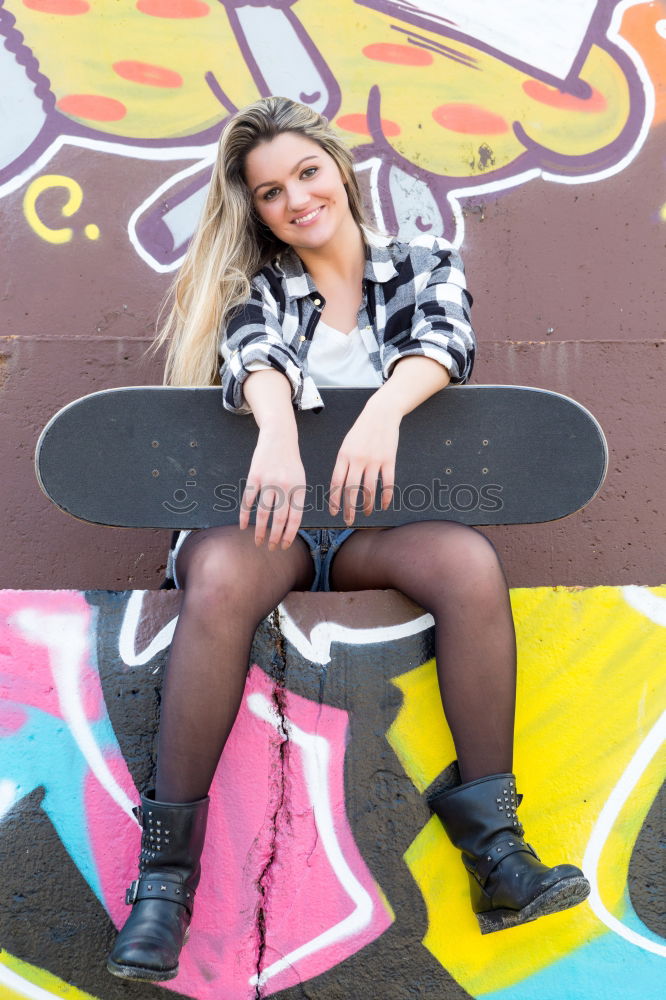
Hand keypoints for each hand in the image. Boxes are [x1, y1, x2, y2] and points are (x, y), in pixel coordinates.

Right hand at [240, 427, 305, 548]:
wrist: (279, 437)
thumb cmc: (290, 462)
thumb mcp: (300, 479)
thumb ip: (295, 500)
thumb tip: (288, 526)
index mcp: (298, 488)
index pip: (295, 518)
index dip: (289, 534)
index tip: (284, 546)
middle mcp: (284, 486)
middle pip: (278, 518)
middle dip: (275, 537)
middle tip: (271, 548)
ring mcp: (268, 481)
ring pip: (263, 512)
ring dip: (260, 530)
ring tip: (258, 541)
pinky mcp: (254, 476)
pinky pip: (248, 500)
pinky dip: (245, 515)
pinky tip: (243, 526)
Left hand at [329, 403, 399, 524]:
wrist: (380, 414)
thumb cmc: (361, 431)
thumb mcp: (347, 444)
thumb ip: (343, 464)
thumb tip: (340, 487)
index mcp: (344, 456)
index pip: (337, 483)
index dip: (335, 500)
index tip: (334, 513)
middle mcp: (357, 459)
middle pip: (351, 490)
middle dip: (349, 509)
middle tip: (349, 521)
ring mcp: (374, 460)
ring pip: (369, 490)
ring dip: (367, 505)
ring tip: (366, 513)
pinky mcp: (389, 460)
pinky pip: (387, 484)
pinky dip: (386, 497)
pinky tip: (384, 505)